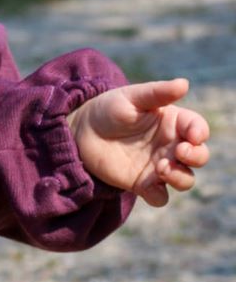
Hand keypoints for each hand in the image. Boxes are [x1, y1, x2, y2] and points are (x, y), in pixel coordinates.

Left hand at [68, 78, 209, 207]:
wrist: (82, 131)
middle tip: (179, 152)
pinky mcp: (143, 184)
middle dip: (196, 156)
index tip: (192, 136)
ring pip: (185, 179)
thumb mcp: (132, 97)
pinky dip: (159, 196)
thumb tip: (184, 84)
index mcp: (174, 123)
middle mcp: (171, 146)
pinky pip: (160, 197)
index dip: (200, 133)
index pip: (198, 129)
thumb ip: (157, 93)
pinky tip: (149, 186)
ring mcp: (158, 166)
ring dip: (180, 177)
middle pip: (199, 157)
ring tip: (161, 168)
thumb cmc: (110, 109)